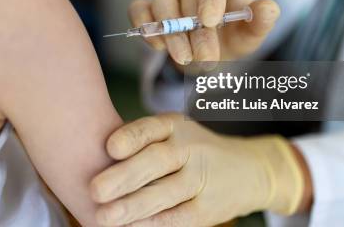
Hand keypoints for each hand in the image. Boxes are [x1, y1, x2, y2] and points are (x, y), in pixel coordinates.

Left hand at [90, 113, 307, 226]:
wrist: (248, 171)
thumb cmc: (190, 150)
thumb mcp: (172, 134)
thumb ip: (140, 143)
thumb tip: (96, 162)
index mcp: (176, 125)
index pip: (151, 128)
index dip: (131, 137)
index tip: (109, 147)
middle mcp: (190, 148)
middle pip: (157, 161)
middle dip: (125, 176)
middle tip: (94, 190)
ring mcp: (202, 178)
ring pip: (165, 193)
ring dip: (133, 207)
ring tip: (104, 217)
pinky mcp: (208, 209)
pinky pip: (176, 218)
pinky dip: (152, 223)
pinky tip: (130, 226)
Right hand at [129, 0, 279, 63]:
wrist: (211, 44)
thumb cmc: (233, 31)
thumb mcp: (252, 30)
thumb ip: (262, 20)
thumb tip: (269, 8)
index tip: (209, 22)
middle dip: (195, 32)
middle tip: (206, 59)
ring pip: (161, 4)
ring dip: (171, 34)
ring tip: (184, 58)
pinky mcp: (149, 5)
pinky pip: (138, 9)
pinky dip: (144, 26)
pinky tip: (157, 45)